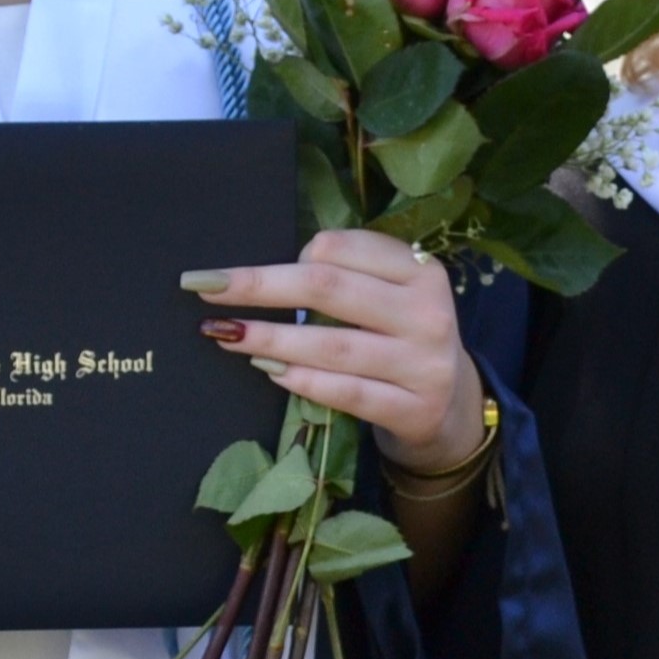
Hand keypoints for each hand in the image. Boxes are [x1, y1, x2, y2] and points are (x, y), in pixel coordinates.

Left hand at [184, 230, 485, 471]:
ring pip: (332, 346)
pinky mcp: (413, 410)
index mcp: (420, 270)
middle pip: (329, 290)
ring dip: (270, 339)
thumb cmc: (400, 333)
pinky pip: (346, 393)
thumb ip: (347, 274)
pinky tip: (269, 371)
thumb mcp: (391, 292)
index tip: (248, 267)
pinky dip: (303, 381)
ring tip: (226, 334)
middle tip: (208, 287)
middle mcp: (427, 312)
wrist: (450, 404)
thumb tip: (261, 273)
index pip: (345, 248)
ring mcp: (423, 364)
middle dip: (261, 287)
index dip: (291, 253)